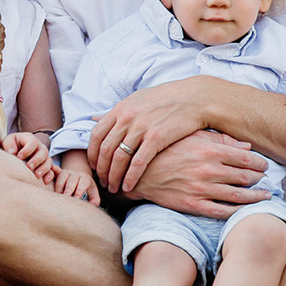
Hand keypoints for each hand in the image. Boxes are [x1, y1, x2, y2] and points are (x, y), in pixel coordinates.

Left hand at [0, 131, 54, 183]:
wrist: (14, 153)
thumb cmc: (11, 146)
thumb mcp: (8, 141)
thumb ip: (9, 144)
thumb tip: (12, 151)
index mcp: (30, 139)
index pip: (32, 143)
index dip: (27, 150)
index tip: (19, 157)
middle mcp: (39, 147)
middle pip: (43, 152)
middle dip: (37, 160)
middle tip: (29, 167)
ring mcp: (44, 157)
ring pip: (48, 161)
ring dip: (44, 168)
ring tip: (37, 176)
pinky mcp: (45, 166)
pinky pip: (51, 170)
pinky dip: (50, 175)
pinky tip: (45, 181)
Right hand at [53, 167, 99, 205]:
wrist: (81, 180)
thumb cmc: (87, 191)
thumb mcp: (93, 196)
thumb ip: (94, 201)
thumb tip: (90, 206)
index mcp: (86, 179)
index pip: (83, 183)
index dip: (80, 190)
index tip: (76, 198)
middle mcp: (76, 174)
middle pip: (72, 179)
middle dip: (68, 188)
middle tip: (65, 196)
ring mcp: (67, 172)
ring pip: (62, 176)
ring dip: (59, 185)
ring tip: (57, 195)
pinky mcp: (59, 172)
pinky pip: (55, 171)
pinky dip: (52, 172)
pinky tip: (48, 177)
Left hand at [89, 77, 211, 191]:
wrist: (193, 99)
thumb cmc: (165, 100)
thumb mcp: (136, 100)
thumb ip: (116, 113)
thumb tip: (94, 119)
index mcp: (120, 109)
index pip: (96, 134)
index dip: (92, 153)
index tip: (94, 166)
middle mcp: (127, 118)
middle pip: (105, 149)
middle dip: (101, 169)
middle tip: (102, 181)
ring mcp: (141, 128)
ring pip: (119, 158)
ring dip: (113, 176)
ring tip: (113, 187)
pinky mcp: (156, 138)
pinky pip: (138, 163)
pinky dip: (130, 177)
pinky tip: (127, 187)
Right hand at [126, 130, 270, 219]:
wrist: (140, 172)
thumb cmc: (167, 149)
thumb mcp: (192, 136)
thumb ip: (220, 140)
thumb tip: (246, 147)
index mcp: (209, 150)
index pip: (246, 158)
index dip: (259, 163)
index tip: (264, 165)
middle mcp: (208, 170)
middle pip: (246, 177)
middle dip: (260, 179)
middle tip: (265, 179)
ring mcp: (202, 189)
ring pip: (239, 196)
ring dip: (256, 196)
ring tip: (264, 196)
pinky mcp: (194, 206)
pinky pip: (223, 211)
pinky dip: (238, 211)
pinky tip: (246, 209)